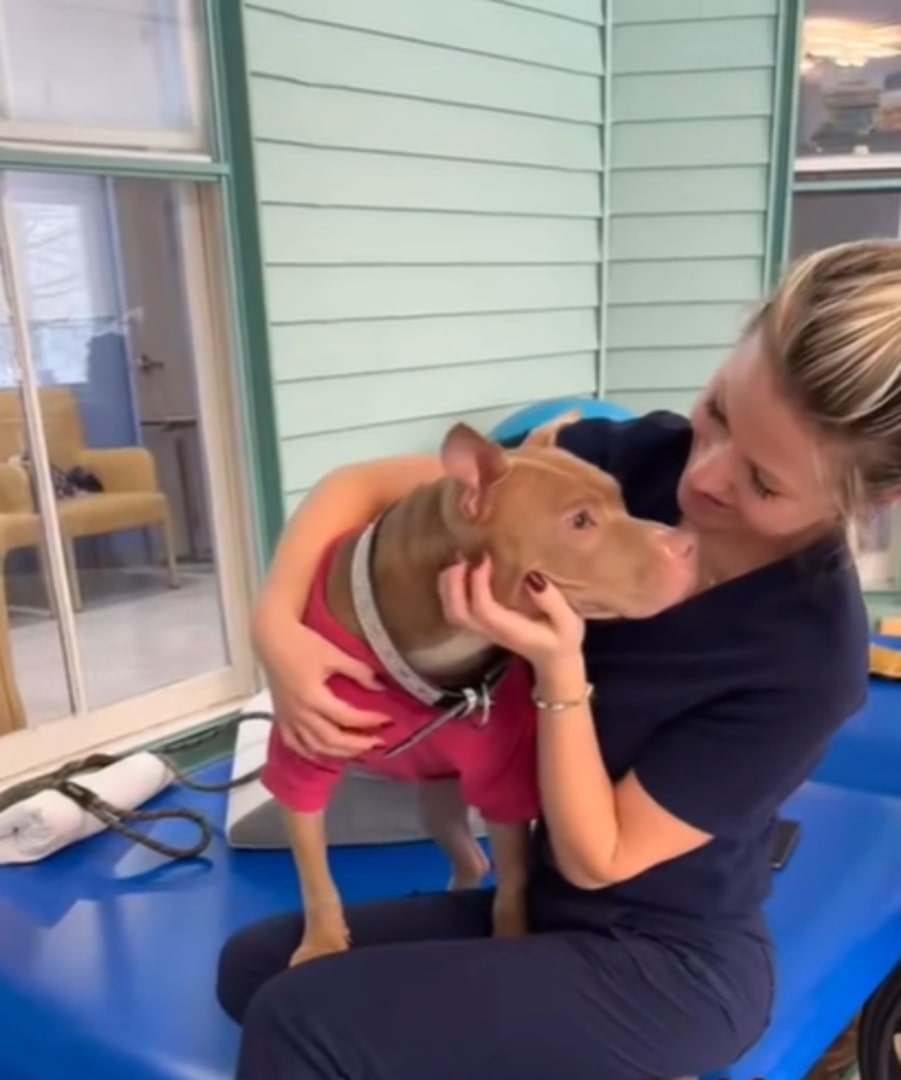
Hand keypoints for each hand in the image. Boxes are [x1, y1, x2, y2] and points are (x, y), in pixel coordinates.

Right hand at [256, 617, 390, 758]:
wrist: (271, 639)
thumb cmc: (302, 643)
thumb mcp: (334, 654)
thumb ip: (358, 671)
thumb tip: (380, 686)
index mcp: (313, 697)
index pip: (347, 717)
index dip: (369, 721)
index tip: (387, 719)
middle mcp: (300, 713)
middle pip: (332, 740)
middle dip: (358, 744)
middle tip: (379, 742)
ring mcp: (289, 718)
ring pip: (315, 747)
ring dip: (339, 753)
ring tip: (359, 751)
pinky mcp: (281, 718)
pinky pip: (295, 744)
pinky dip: (311, 753)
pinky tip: (325, 754)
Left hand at [437, 556, 584, 668]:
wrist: (554, 660)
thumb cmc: (563, 638)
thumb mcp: (568, 621)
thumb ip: (552, 601)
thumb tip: (532, 577)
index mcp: (510, 630)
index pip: (482, 609)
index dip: (478, 582)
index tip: (486, 557)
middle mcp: (489, 631)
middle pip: (457, 612)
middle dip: (454, 582)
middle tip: (465, 554)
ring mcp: (481, 629)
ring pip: (451, 610)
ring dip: (449, 583)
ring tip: (461, 557)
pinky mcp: (479, 623)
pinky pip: (454, 606)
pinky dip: (451, 586)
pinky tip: (462, 567)